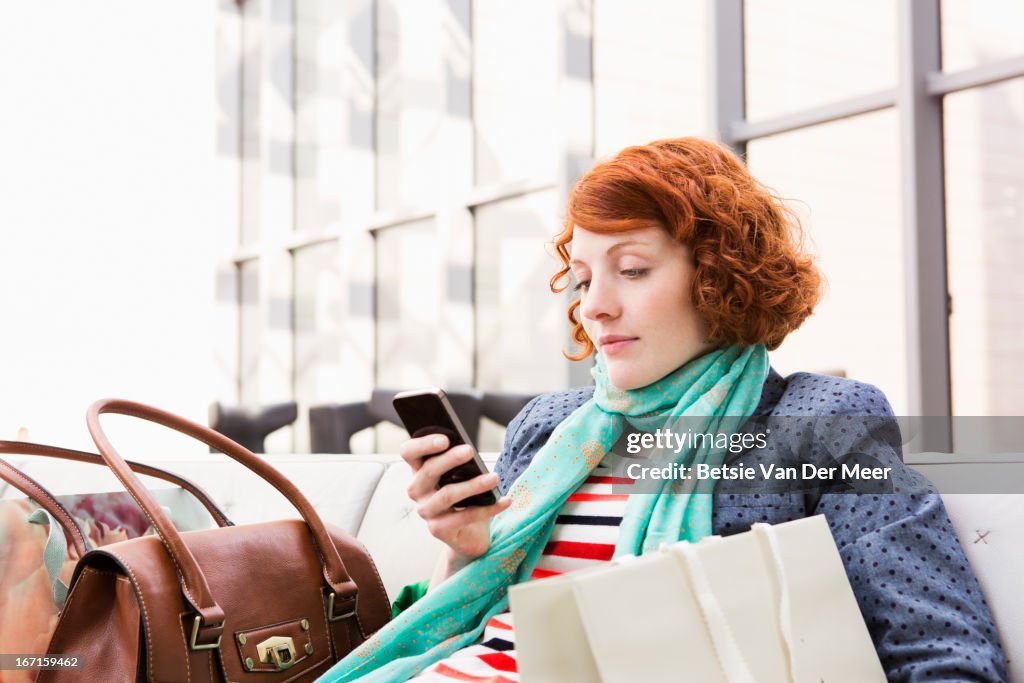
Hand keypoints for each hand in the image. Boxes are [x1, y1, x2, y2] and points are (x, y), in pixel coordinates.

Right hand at [401, 434, 511, 561]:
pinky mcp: (438, 530)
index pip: (409, 452)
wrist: (469, 534)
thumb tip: (469, 450)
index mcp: (419, 471)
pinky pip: (465, 516)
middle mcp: (417, 491)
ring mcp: (426, 511)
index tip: (445, 439)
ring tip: (494, 478)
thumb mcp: (461, 476)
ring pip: (447, 494)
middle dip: (449, 459)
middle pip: (428, 471)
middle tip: (470, 450)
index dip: (423, 444)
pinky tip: (505, 500)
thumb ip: (461, 462)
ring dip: (473, 485)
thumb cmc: (465, 498)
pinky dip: (488, 508)